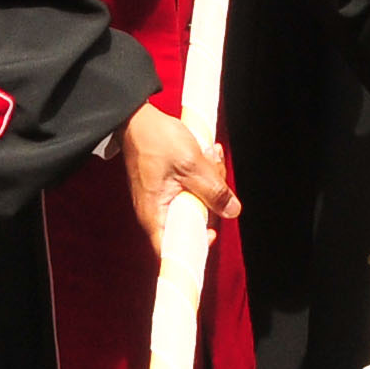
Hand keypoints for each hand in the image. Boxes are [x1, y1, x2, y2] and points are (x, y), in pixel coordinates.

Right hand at [119, 99, 238, 251]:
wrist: (137, 118)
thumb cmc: (155, 140)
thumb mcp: (192, 165)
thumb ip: (213, 190)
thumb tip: (232, 211)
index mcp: (155, 215)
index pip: (174, 249)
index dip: (195, 246)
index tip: (213, 232)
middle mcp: (156, 212)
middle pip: (191, 223)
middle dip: (210, 202)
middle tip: (216, 176)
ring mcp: (162, 199)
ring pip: (195, 203)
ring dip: (209, 183)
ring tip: (210, 158)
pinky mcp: (167, 187)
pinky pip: (190, 189)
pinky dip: (201, 176)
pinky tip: (206, 157)